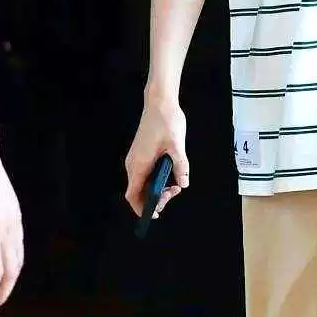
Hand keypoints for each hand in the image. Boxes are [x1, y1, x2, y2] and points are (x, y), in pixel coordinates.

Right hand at [125, 94, 189, 219]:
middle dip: (154, 199)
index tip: (155, 214)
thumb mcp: (177, 145)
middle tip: (173, 193)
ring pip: (142, 183)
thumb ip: (180, 166)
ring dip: (157, 189)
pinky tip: (171, 175)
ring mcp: (137, 158)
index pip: (133, 195)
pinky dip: (156, 179)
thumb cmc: (166, 121)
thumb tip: (183, 183)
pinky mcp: (142, 154)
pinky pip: (145, 174)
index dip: (141, 208)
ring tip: (175, 185)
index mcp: (139, 164)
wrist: (159, 102)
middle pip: (138, 192)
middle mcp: (134, 164)